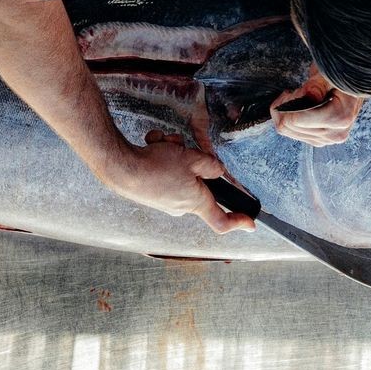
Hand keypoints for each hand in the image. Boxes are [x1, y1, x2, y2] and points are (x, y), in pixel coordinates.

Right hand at [96, 131, 254, 233]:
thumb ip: (210, 165)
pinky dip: (159, 154)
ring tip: (164, 146)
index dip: (238, 222)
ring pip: (180, 170)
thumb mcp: (192, 159)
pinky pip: (163, 168)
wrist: (120, 167)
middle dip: (192, 159)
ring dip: (174, 152)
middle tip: (184, 149)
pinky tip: (152, 147)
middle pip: (198, 182)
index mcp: (195, 202)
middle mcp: (180, 205)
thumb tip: (218, 171)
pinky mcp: (151, 190)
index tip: (250, 223)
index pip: (221, 221)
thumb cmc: (155, 167)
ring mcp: (165, 198)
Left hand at [270, 71, 364, 145]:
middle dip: (286, 106)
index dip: (289, 102)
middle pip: (290, 126)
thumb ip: (318, 84)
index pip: (297, 120)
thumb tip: (309, 95)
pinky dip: (291, 120)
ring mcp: (328, 139)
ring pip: (288, 131)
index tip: (295, 90)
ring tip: (298, 97)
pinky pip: (294, 134)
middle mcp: (336, 133)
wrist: (349, 85)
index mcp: (340, 117)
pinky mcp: (321, 140)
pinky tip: (299, 107)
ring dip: (287, 113)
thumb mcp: (329, 74)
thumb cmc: (339, 77)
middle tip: (295, 92)